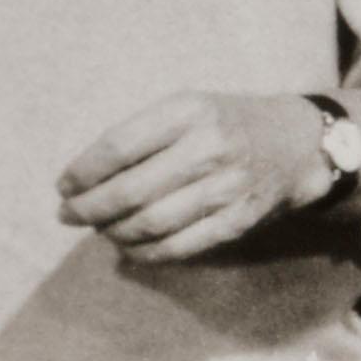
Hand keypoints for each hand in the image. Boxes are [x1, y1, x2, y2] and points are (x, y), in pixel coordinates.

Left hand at [59, 90, 338, 261]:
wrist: (297, 144)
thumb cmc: (226, 124)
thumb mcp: (188, 107)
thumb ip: (141, 135)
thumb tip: (82, 180)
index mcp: (188, 110)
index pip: (117, 146)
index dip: (82, 173)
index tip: (63, 187)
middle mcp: (208, 147)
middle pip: (129, 191)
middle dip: (88, 209)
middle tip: (68, 216)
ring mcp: (226, 187)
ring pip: (150, 223)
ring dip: (112, 232)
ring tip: (99, 229)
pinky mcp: (237, 221)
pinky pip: (179, 246)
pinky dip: (144, 253)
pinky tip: (128, 247)